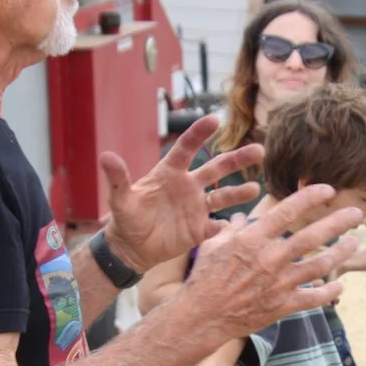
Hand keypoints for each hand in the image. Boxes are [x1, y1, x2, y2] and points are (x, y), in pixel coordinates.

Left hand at [99, 116, 263, 273]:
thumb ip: (118, 178)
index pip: (187, 148)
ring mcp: (196, 207)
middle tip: (259, 150)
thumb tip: (105, 156)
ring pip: (223, 196)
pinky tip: (238, 225)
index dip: (200, 134)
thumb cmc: (126, 219)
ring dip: (239, 192)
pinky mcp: (199, 229)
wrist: (131, 247)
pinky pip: (217, 226)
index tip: (215, 119)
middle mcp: (188, 186)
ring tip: (255, 188)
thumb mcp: (120, 199)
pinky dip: (228, 226)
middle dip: (237, 159)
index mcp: (170, 173)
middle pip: (217, 168)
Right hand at [179, 184, 362, 342]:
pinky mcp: (282, 305)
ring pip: (319, 266)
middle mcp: (271, 258)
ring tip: (354, 243)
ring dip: (340, 254)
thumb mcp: (213, 245)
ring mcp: (279, 283)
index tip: (328, 190)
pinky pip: (312, 298)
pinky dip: (329, 292)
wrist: (202, 316)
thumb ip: (232, 228)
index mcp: (253, 239)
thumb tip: (243, 217)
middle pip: (313, 236)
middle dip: (338, 223)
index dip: (311, 197)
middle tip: (357, 215)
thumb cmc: (204, 278)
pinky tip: (339, 284)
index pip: (288, 211)